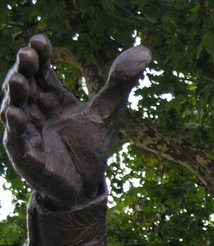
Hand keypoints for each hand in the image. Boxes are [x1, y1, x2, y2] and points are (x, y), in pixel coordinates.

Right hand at [1, 34, 150, 209]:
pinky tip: (15, 114)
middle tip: (27, 53)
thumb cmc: (91, 146)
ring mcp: (27, 133)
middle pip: (25, 85)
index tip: (39, 39)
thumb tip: (145, 51)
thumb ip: (121, 82)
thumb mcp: (109, 111)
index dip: (39, 55)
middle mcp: (34, 111)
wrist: (84, 186)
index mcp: (51, 98)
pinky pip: (16, 140)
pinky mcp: (26, 157)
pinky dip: (15, 128)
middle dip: (24, 69)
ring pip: (15, 108)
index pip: (41, 71)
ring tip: (19, 79)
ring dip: (15, 94)